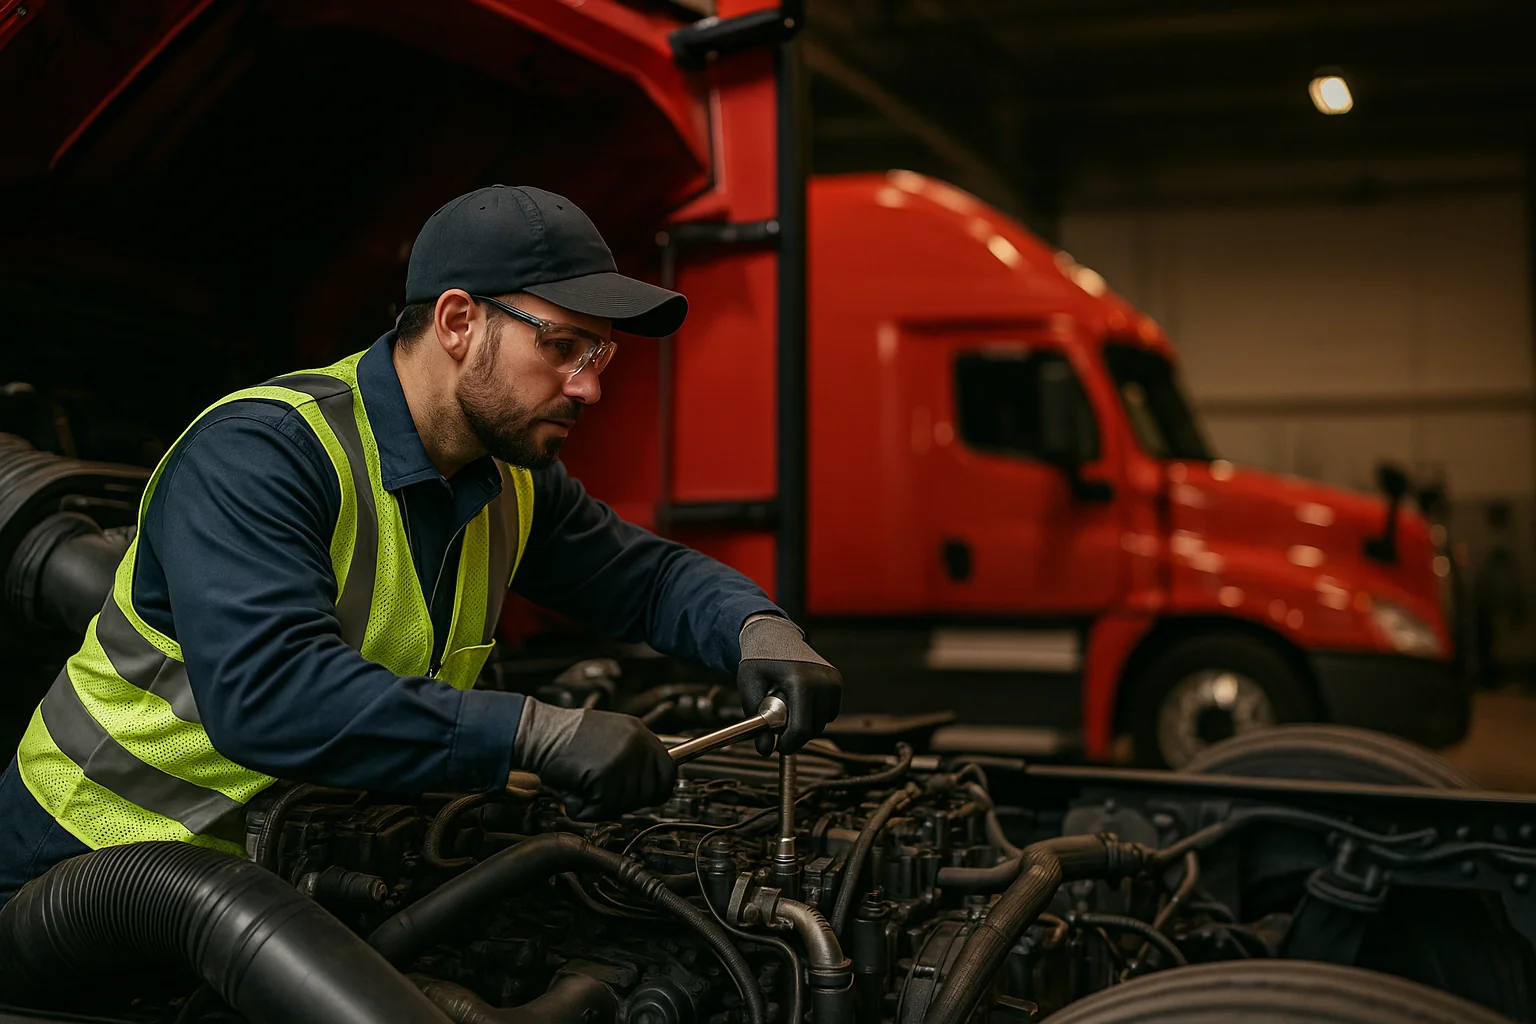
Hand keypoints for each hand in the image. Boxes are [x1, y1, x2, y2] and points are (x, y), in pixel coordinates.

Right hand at [513, 698, 675, 819]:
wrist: (539, 733)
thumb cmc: (566, 736)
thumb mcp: (610, 734)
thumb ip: (632, 753)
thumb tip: (647, 779)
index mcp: (639, 733)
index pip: (668, 770)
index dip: (659, 788)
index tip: (651, 796)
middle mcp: (636, 746)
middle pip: (651, 792)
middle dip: (630, 799)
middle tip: (605, 792)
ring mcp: (623, 763)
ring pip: (626, 804)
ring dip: (603, 803)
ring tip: (584, 783)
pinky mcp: (605, 780)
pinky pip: (602, 810)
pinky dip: (584, 807)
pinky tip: (574, 787)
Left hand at [737, 615, 842, 754]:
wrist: (773, 635)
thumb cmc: (759, 659)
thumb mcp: (749, 688)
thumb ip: (757, 720)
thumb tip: (765, 750)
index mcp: (800, 681)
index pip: (802, 728)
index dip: (789, 744)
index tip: (778, 746)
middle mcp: (822, 680)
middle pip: (814, 728)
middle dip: (795, 734)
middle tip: (777, 723)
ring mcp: (832, 679)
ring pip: (823, 722)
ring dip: (806, 723)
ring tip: (787, 706)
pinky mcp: (837, 680)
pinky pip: (829, 712)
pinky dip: (816, 714)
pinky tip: (799, 702)